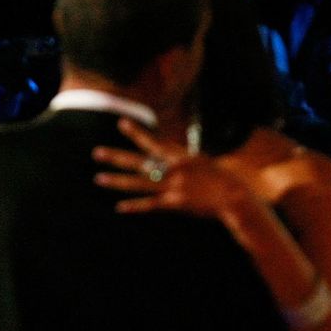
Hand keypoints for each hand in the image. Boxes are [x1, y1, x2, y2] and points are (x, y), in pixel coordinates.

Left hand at [92, 119, 255, 219]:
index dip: (136, 133)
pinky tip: (119, 207)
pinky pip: (150, 205)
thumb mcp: (198, 161)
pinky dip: (135, 206)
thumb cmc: (218, 178)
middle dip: (116, 157)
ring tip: (98, 178)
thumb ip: (179, 157)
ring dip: (117, 181)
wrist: (234, 195)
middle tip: (96, 153)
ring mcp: (172, 186)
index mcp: (178, 157)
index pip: (153, 142)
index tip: (120, 123)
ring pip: (138, 183)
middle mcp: (172, 169)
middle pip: (139, 162)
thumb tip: (166, 151)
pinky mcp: (175, 204)